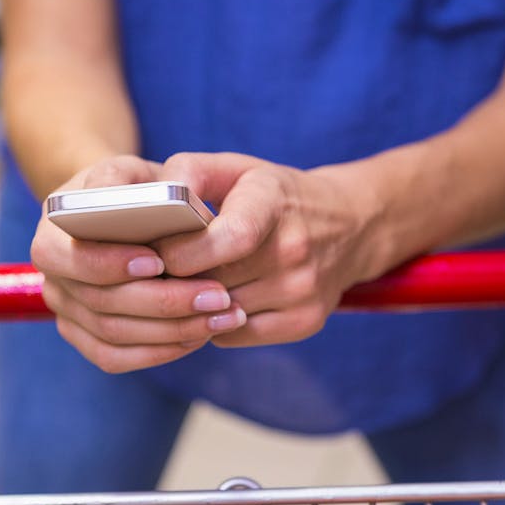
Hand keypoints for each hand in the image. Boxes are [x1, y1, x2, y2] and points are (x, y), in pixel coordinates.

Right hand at [30, 155, 248, 372]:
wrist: (120, 220)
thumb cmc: (128, 192)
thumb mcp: (125, 172)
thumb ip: (118, 177)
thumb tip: (113, 198)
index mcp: (52, 236)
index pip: (72, 258)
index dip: (112, 264)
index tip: (159, 261)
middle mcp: (53, 281)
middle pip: (101, 304)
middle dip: (163, 303)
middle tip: (217, 296)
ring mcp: (67, 315)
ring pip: (114, 336)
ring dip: (172, 331)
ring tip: (222, 316)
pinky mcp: (87, 340)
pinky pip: (117, 359)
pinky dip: (160, 352)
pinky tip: (199, 336)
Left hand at [155, 152, 392, 347]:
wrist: (350, 225)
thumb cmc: (274, 196)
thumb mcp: (237, 168)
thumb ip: (190, 172)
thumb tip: (154, 201)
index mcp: (273, 203)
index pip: (228, 239)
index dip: (181, 251)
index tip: (155, 252)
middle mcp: (295, 250)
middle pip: (213, 281)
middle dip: (175, 280)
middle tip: (154, 273)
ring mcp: (303, 291)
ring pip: (218, 314)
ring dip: (191, 305)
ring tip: (183, 284)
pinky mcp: (305, 322)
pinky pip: (233, 336)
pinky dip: (213, 324)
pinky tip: (213, 302)